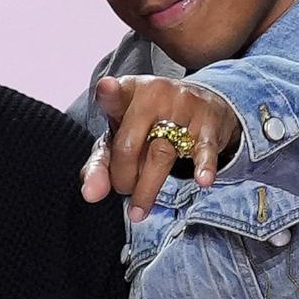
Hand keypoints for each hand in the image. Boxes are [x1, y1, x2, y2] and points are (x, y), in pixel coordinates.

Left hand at [80, 75, 240, 221]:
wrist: (203, 102)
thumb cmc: (149, 124)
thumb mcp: (120, 136)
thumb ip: (100, 165)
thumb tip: (91, 194)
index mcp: (127, 93)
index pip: (115, 95)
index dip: (109, 92)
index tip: (106, 87)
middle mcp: (154, 95)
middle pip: (130, 144)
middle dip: (123, 177)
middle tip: (123, 189)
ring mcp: (183, 107)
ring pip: (161, 154)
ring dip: (147, 188)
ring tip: (138, 211)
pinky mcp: (207, 123)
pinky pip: (204, 149)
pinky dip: (203, 166)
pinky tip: (203, 180)